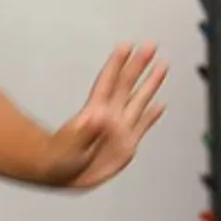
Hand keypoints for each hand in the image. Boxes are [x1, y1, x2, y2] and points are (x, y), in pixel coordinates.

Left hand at [50, 43, 167, 188]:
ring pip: (139, 99)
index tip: (127, 45)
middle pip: (127, 83)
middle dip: (138, 63)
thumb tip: (99, 117)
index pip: (109, 81)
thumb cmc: (59, 160)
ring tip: (161, 66)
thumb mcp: (70, 146)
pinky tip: (159, 104)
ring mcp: (119, 128)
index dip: (117, 63)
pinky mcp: (126, 144)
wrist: (62, 176)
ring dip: (150, 82)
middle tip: (150, 45)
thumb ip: (86, 132)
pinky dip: (152, 114)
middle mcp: (110, 116)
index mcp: (95, 112)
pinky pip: (143, 124)